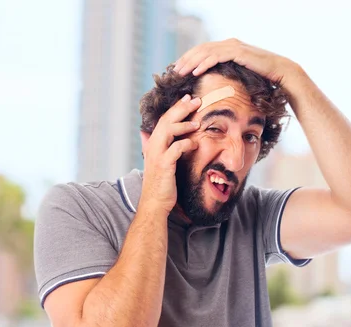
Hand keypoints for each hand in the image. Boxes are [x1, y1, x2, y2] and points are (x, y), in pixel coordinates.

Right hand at [139, 94, 200, 214]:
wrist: (155, 204)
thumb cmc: (161, 184)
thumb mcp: (161, 162)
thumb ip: (161, 148)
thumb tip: (155, 136)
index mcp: (153, 144)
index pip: (164, 120)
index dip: (176, 108)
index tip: (188, 99)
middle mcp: (153, 146)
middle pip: (166, 120)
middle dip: (181, 108)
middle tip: (196, 100)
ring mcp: (157, 155)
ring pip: (168, 130)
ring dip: (183, 124)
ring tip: (197, 122)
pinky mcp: (164, 165)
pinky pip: (175, 149)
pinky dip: (186, 143)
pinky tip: (195, 143)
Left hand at [173, 38, 298, 85]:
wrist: (281, 73)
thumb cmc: (265, 78)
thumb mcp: (243, 76)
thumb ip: (231, 75)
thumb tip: (220, 86)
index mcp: (229, 48)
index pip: (204, 51)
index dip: (190, 59)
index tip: (179, 70)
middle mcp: (229, 44)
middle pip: (201, 49)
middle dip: (186, 60)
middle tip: (174, 71)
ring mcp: (233, 46)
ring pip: (205, 52)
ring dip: (191, 62)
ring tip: (180, 72)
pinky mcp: (238, 52)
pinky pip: (216, 57)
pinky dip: (204, 64)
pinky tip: (195, 72)